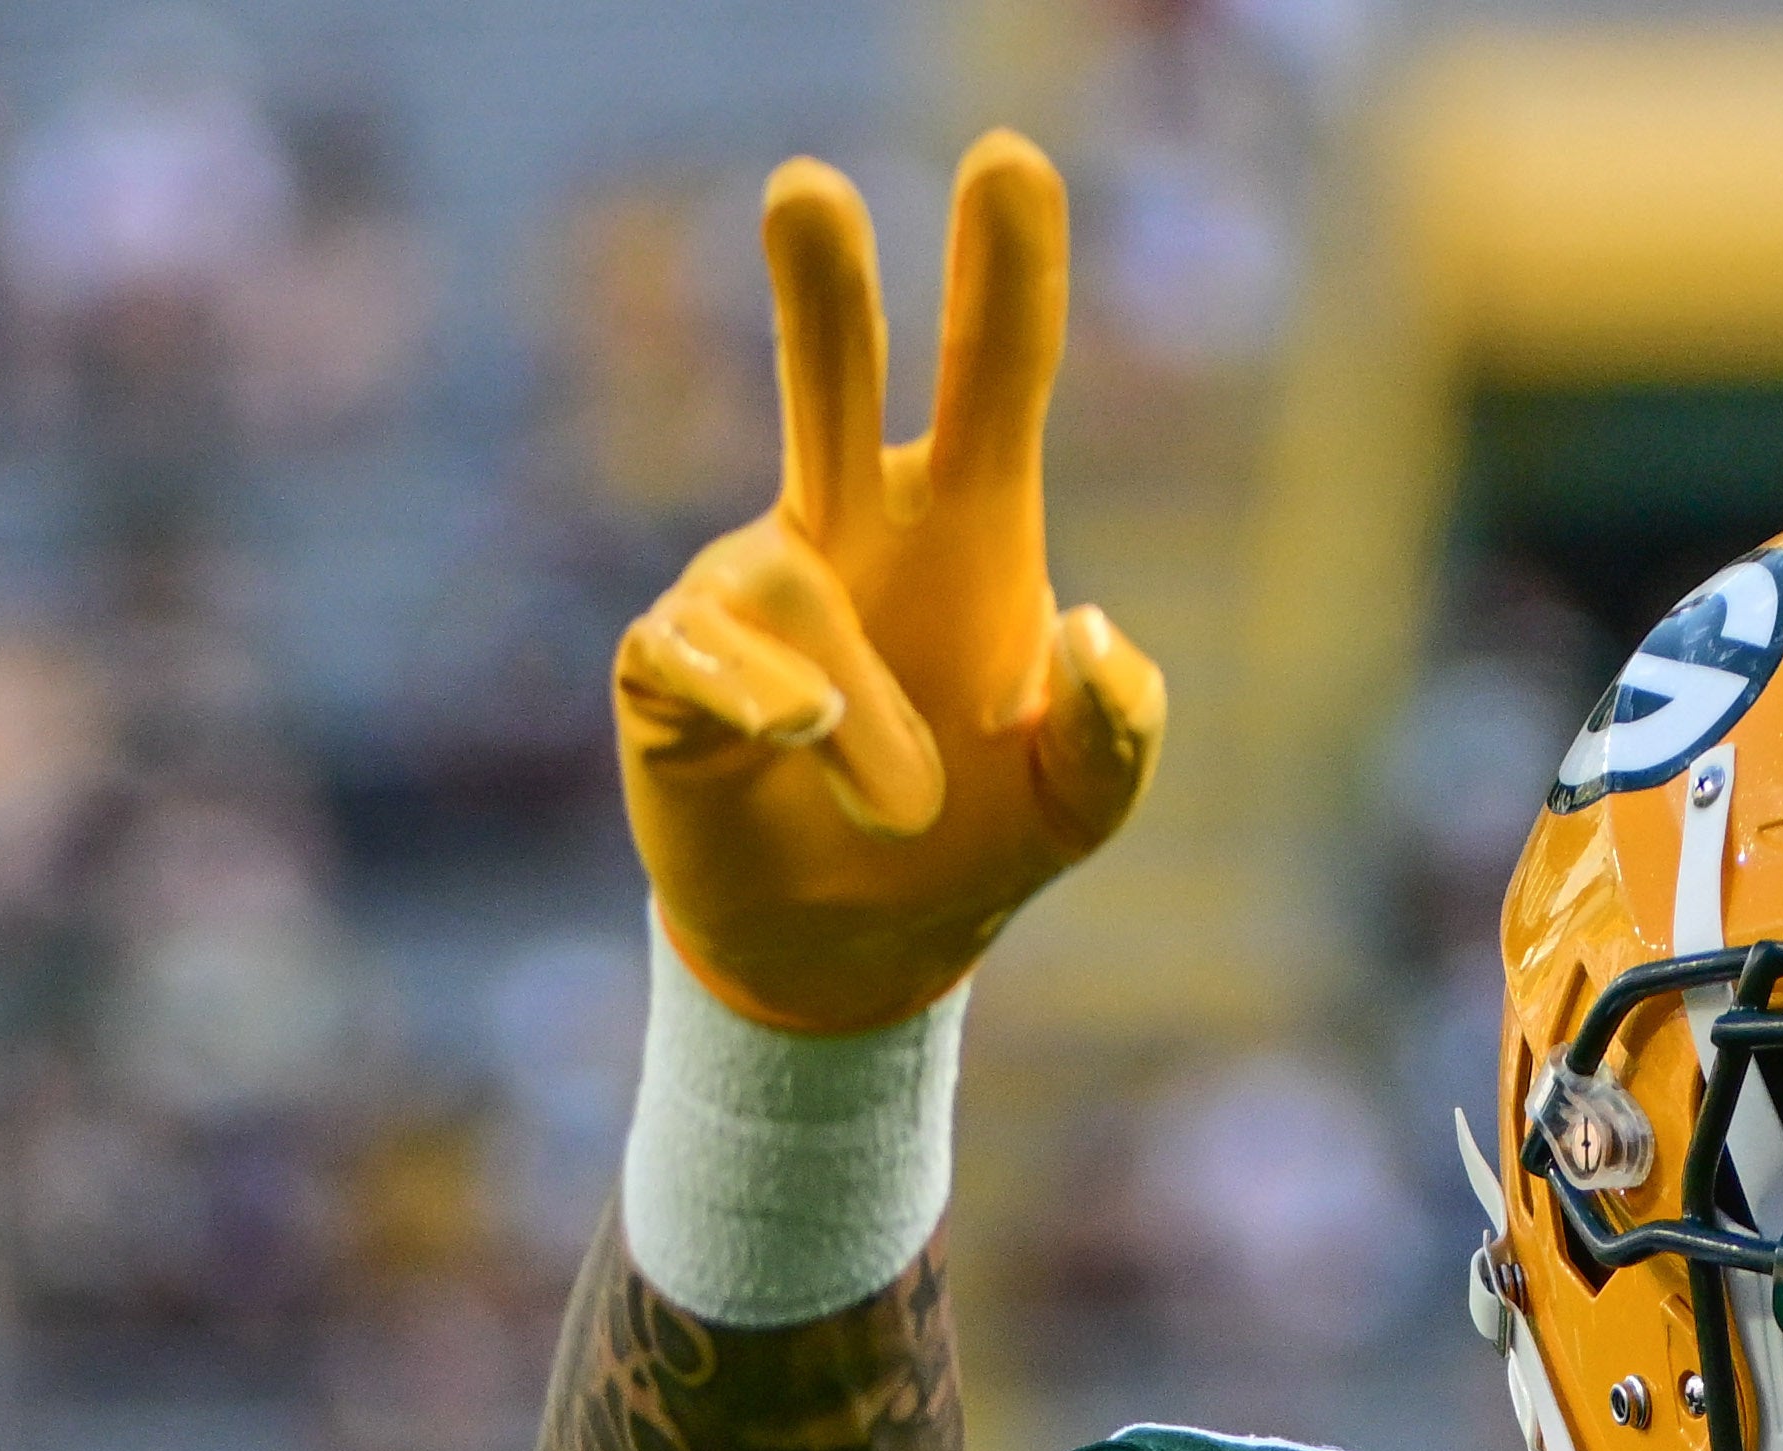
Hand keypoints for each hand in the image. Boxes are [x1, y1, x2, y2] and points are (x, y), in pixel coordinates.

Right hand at [615, 136, 1165, 1040]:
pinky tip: (793, 737)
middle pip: (830, 378)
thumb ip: (1113, 736)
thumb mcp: (1075, 809)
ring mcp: (748, 587)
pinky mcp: (669, 663)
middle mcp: (847, 526)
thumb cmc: (970, 843)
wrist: (853, 954)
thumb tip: (1096, 631)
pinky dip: (761, 696)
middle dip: (822, 288)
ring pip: (795, 595)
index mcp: (965, 529)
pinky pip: (704, 653)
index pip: (992, 378)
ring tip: (905, 804)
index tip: (1011, 163)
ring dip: (864, 716)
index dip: (1004, 276)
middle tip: (809, 188)